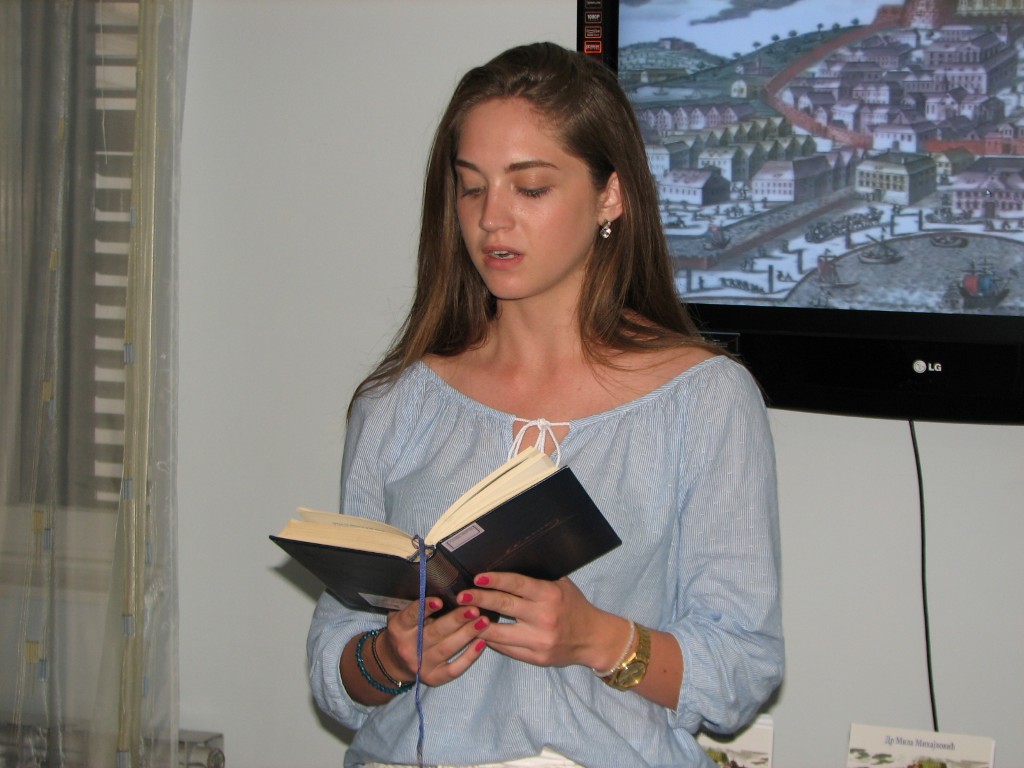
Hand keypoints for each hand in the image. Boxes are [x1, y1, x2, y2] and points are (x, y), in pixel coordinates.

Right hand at [377, 597, 488, 686]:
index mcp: (398, 628)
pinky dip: (469, 657)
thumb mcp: (401, 614)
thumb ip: (416, 602)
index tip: (439, 600)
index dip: (424, 608)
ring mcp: (421, 665)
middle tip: (474, 608)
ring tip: (484, 621)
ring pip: (447, 649)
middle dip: (456, 620)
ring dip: (467, 634)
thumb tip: (440, 581)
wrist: (393, 662)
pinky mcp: (434, 678)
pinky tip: (482, 643)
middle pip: (435, 633)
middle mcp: (408, 648)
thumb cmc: (404, 629)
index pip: (411, 616)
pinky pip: (454, 669)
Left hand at [458, 573, 622, 668]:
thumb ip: (537, 579)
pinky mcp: (536, 658)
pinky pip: (506, 649)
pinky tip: (479, 632)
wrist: (592, 638)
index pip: (517, 584)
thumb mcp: (561, 585)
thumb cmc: (573, 606)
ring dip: (478, 624)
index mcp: (549, 595)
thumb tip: (505, 566)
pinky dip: (490, 640)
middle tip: (461, 596)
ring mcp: (538, 640)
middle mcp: (543, 618)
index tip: (477, 578)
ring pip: (499, 633)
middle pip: (504, 606)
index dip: (495, 580)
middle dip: (479, 600)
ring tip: (463, 616)